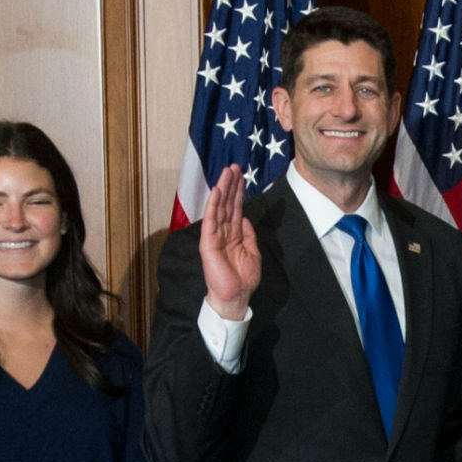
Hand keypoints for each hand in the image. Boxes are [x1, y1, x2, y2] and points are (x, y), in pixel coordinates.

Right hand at [199, 164, 262, 319]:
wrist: (235, 296)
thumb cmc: (243, 278)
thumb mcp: (252, 252)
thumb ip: (248, 235)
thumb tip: (246, 219)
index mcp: (234, 234)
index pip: (235, 208)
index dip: (238, 191)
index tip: (240, 175)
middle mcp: (223, 232)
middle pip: (226, 203)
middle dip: (231, 184)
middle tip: (234, 166)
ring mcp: (214, 236)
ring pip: (219, 207)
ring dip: (223, 188)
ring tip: (227, 172)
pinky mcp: (208, 242)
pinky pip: (210, 220)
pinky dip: (213, 204)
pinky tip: (216, 191)